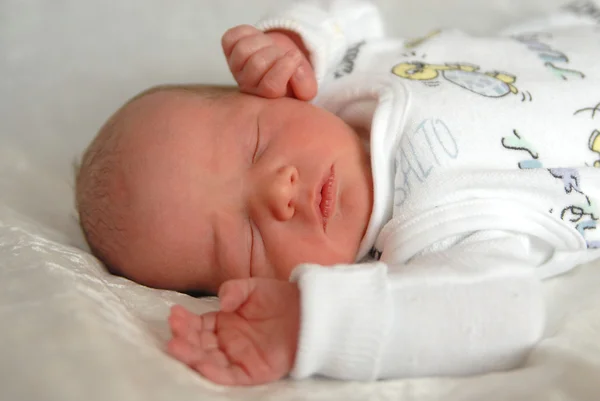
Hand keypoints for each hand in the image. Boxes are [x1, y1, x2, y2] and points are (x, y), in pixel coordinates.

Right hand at [167, 278, 299, 385]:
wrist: (308, 311)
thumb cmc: (279, 297)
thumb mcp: (252, 287)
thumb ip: (234, 290)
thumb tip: (221, 303)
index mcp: (223, 323)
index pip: (198, 326)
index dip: (185, 322)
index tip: (174, 314)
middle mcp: (227, 343)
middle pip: (199, 345)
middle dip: (184, 340)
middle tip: (173, 333)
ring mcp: (238, 358)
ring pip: (209, 361)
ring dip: (192, 356)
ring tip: (177, 346)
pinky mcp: (252, 372)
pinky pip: (230, 376)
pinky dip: (214, 372)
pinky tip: (200, 362)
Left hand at [221, 25, 316, 99]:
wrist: (281, 58)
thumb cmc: (293, 75)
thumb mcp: (307, 86)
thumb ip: (306, 87)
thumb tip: (296, 72)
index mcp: (266, 98)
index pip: (271, 86)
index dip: (285, 68)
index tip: (294, 58)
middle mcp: (247, 86)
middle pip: (257, 64)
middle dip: (275, 53)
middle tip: (281, 54)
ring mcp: (235, 67)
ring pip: (243, 50)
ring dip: (262, 42)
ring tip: (270, 47)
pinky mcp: (228, 49)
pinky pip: (231, 37)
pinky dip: (247, 32)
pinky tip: (257, 39)